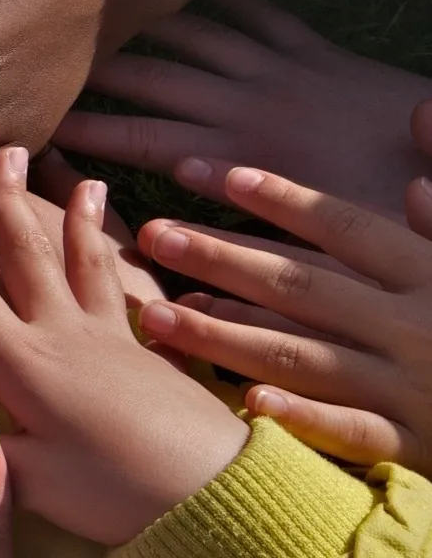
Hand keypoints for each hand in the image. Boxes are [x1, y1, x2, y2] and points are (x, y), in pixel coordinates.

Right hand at [0, 147, 248, 545]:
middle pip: (29, 255)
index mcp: (23, 361)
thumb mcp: (21, 480)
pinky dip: (127, 268)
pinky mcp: (151, 353)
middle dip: (9, 204)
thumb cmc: (114, 491)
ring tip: (86, 181)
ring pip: (88, 263)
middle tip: (5, 152)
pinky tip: (139, 260)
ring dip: (80, 220)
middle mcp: (65, 334)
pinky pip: (130, 294)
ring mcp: (113, 338)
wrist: (217, 495)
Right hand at [56, 0, 431, 219]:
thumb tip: (159, 240)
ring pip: (197, 35)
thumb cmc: (385, 212)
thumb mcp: (310, 247)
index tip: (41, 129)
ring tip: (99, 12)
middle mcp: (251, 101)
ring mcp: (284, 69)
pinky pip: (261, 12)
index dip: (89, 132)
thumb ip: (233, 243)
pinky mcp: (319, 51)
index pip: (145, 139)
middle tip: (45, 60)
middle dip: (96, 71)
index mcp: (243, 153)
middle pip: (154, 78)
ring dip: (145, 25)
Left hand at [133, 163, 431, 468]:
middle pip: (305, 285)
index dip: (286, 200)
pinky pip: (352, 432)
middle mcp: (417, 323)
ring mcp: (415, 386)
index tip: (221, 174)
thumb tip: (420, 113)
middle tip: (152, 234)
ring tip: (158, 316)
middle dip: (223, 258)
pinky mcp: (417, 444)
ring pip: (306, 356)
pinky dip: (304, 416)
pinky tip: (248, 401)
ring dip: (227, 335)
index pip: (349, 228)